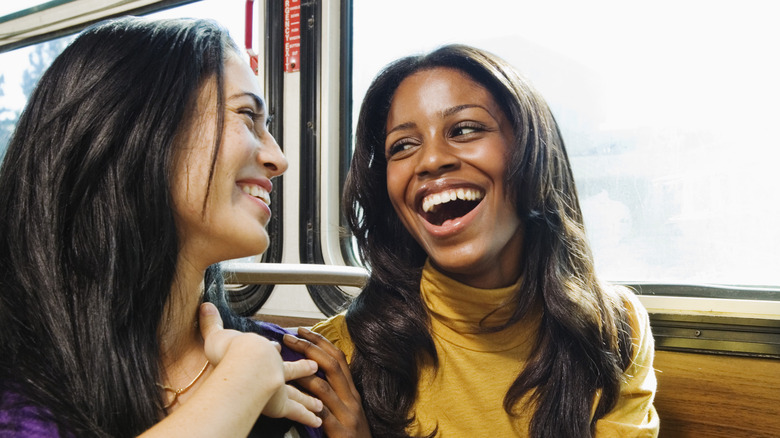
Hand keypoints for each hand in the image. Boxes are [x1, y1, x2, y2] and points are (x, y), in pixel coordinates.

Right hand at [198, 303, 322, 427]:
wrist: (245, 363)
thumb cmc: (230, 351)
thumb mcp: (217, 334)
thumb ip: (211, 322)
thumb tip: (205, 305)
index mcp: (259, 351)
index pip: (269, 350)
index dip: (273, 349)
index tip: (278, 347)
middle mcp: (273, 367)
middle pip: (290, 369)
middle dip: (302, 369)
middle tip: (313, 368)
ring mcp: (279, 386)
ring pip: (297, 392)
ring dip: (308, 396)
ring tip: (319, 402)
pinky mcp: (281, 403)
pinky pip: (296, 411)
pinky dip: (307, 416)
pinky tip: (317, 421)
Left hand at [284, 327, 370, 437]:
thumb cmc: (351, 434)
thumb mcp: (346, 409)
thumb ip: (333, 392)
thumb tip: (309, 373)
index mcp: (352, 390)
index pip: (338, 357)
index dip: (320, 342)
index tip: (303, 331)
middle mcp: (352, 398)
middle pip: (332, 365)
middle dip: (309, 348)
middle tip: (290, 338)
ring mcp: (347, 413)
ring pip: (325, 386)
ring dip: (303, 372)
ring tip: (285, 363)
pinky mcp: (340, 430)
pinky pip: (321, 412)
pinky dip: (306, 402)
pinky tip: (292, 396)